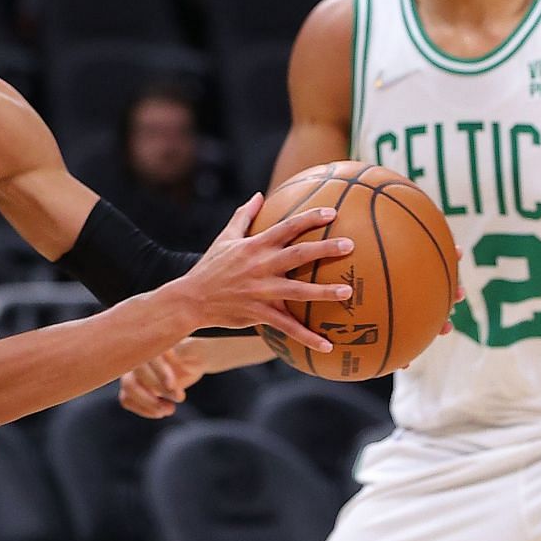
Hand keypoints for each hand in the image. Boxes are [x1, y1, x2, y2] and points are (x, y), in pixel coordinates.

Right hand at [119, 339, 211, 419]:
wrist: (189, 360)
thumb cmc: (191, 352)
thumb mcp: (193, 350)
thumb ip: (186, 350)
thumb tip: (177, 355)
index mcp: (150, 341)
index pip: (149, 356)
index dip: (159, 371)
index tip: (172, 385)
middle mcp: (136, 355)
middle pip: (138, 372)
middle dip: (158, 388)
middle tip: (180, 397)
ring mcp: (130, 371)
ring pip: (128, 388)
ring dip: (148, 403)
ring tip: (170, 409)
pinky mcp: (131, 386)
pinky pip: (127, 399)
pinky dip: (143, 409)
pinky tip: (160, 412)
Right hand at [171, 195, 353, 351]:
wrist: (191, 300)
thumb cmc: (211, 267)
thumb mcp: (225, 238)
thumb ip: (243, 216)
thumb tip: (259, 195)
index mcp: (255, 246)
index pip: (286, 227)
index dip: (309, 219)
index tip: (332, 213)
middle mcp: (261, 266)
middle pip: (298, 255)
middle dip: (324, 249)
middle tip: (350, 245)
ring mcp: (261, 291)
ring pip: (297, 291)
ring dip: (323, 292)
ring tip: (348, 292)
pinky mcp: (259, 313)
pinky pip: (287, 327)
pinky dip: (307, 337)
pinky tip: (327, 345)